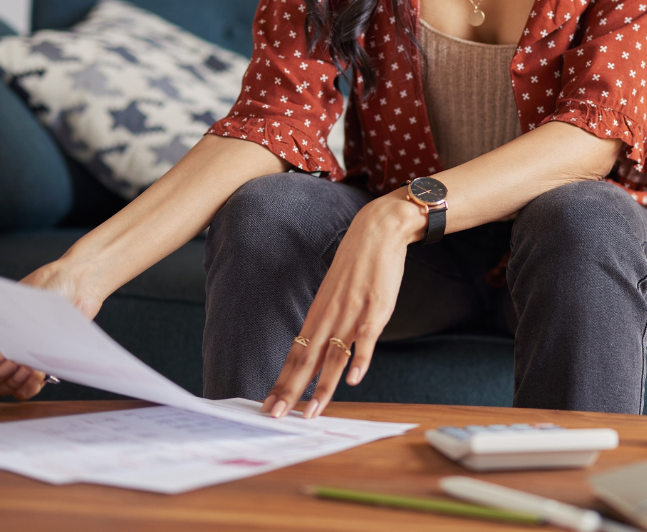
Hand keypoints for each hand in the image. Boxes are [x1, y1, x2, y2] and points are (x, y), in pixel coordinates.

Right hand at [0, 260, 101, 400]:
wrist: (78, 285)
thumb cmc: (53, 284)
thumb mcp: (31, 296)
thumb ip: (20, 319)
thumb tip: (18, 338)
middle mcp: (1, 347)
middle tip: (12, 362)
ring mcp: (18, 361)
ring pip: (2, 386)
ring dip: (12, 381)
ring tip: (28, 367)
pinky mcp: (37, 369)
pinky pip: (23, 391)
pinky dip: (27, 388)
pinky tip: (37, 375)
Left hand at [261, 187, 425, 419]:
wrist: (377, 231)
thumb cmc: (357, 265)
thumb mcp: (335, 294)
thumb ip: (329, 323)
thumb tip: (321, 352)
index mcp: (318, 314)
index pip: (296, 354)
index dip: (282, 381)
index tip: (269, 404)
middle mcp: (330, 316)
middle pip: (307, 359)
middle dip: (291, 391)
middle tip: (276, 416)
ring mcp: (352, 313)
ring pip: (334, 356)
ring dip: (323, 387)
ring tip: (311, 412)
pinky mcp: (375, 308)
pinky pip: (366, 338)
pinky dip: (360, 359)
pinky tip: (354, 380)